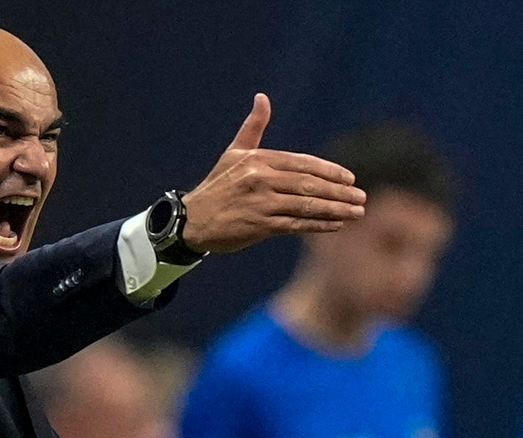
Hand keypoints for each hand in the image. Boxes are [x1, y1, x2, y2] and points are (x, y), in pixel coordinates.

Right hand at [181, 94, 366, 252]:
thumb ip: (253, 127)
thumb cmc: (216, 187)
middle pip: (309, 185)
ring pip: (306, 205)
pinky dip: (317, 225)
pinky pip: (295, 224)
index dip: (329, 172)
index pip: (303, 164)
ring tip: (356, 213)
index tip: (350, 179)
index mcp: (258, 160)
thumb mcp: (233, 154)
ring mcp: (260, 203)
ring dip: (335, 210)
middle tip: (361, 198)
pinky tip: (335, 225)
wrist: (190, 220)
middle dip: (339, 192)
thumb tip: (262, 97)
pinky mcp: (259, 226)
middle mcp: (260, 180)